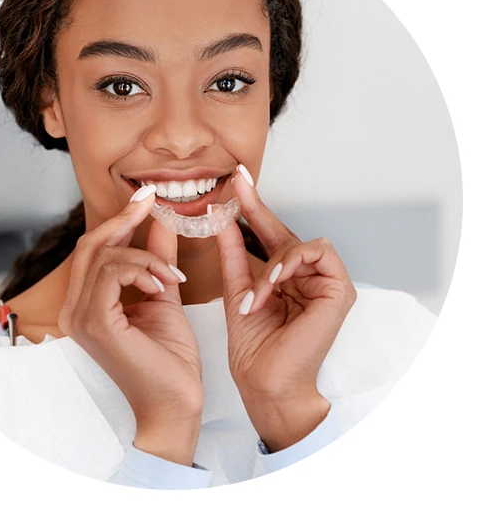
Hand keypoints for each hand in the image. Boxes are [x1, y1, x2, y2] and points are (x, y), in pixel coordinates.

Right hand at [59, 186, 202, 465]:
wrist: (175, 405)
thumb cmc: (169, 362)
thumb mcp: (163, 296)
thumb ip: (156, 259)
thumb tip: (161, 222)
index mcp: (85, 305)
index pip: (93, 250)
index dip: (119, 220)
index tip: (146, 197)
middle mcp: (73, 310)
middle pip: (90, 245)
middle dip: (124, 219)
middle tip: (152, 201)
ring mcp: (79, 317)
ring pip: (104, 255)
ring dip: (145, 255)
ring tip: (171, 276)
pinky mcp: (94, 323)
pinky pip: (113, 272)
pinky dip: (142, 268)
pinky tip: (163, 285)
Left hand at [216, 166, 356, 451]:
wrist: (264, 382)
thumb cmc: (253, 346)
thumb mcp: (237, 288)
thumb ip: (233, 252)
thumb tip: (222, 216)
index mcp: (283, 277)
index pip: (267, 234)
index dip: (252, 206)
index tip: (234, 180)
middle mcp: (306, 277)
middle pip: (284, 232)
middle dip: (257, 208)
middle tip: (236, 183)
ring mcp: (325, 282)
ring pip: (299, 243)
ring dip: (272, 263)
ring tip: (257, 293)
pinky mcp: (340, 290)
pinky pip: (317, 253)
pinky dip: (291, 264)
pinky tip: (274, 282)